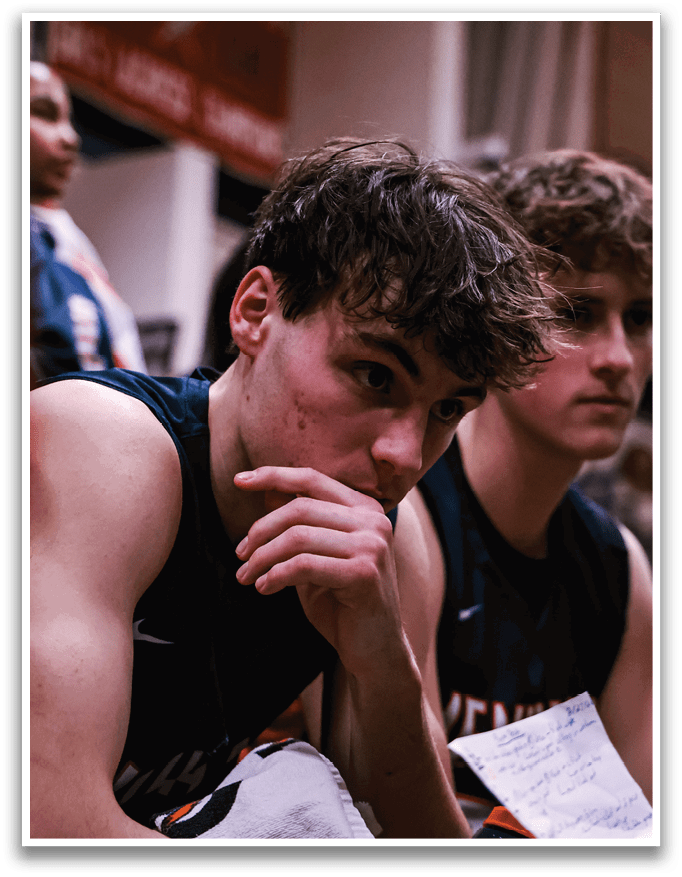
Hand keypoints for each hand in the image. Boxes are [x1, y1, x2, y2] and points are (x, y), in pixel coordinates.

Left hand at [234, 467, 408, 678]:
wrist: (375, 649)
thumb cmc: (342, 603)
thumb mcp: (316, 557)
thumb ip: (300, 525)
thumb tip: (268, 492)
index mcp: (364, 508)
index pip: (311, 479)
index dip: (273, 476)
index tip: (239, 481)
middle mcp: (373, 520)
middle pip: (299, 508)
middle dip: (260, 531)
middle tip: (240, 555)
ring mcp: (373, 545)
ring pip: (298, 537)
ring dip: (262, 557)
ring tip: (246, 576)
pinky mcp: (365, 573)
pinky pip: (305, 565)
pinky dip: (275, 575)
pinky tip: (264, 588)